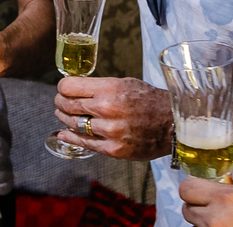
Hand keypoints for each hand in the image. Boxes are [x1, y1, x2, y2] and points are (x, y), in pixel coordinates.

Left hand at [53, 76, 170, 160]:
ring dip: (65, 119)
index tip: (63, 89)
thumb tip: (73, 89)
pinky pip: (84, 143)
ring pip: (74, 124)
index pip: (69, 87)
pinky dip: (71, 137)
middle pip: (68, 105)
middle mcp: (107, 109)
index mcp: (110, 88)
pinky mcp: (113, 149)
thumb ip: (99, 87)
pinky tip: (64, 133)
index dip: (62, 88)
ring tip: (64, 116)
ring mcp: (110, 131)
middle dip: (60, 103)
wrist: (172, 125)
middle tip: (60, 102)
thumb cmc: (148, 100)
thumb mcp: (124, 83)